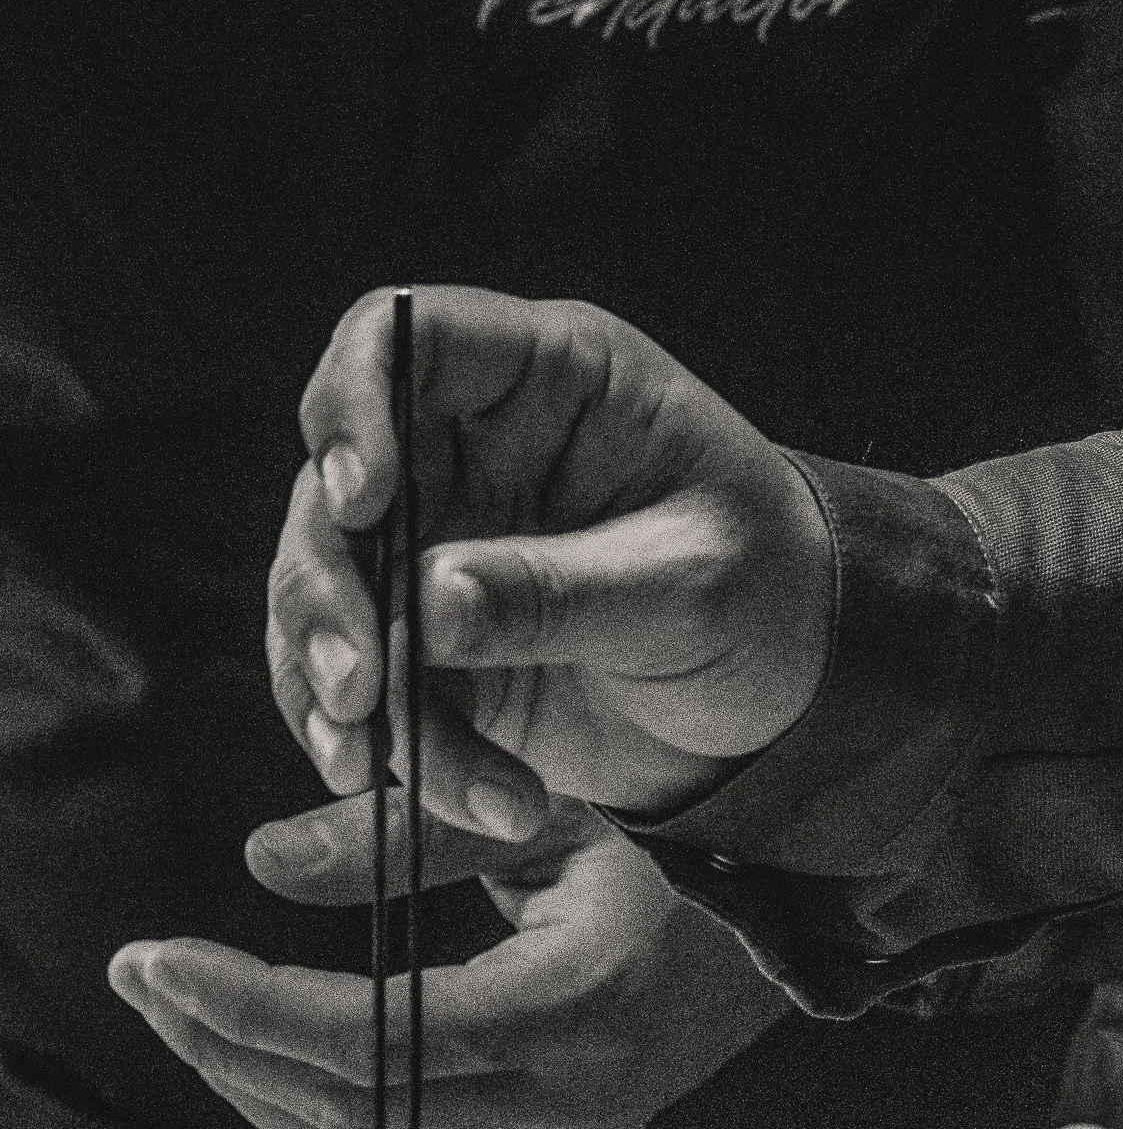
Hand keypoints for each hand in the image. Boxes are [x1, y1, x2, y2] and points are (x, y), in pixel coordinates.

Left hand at [108, 798, 793, 1128]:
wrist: (814, 911)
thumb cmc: (696, 832)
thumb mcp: (561, 803)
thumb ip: (414, 832)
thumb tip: (258, 859)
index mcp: (577, 1005)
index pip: (370, 1041)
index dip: (248, 1007)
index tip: (159, 961)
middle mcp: (575, 1097)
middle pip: (352, 1114)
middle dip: (226, 1047)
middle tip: (144, 978)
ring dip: (263, 1086)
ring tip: (189, 1013)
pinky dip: (330, 1107)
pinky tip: (275, 1049)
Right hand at [270, 286, 837, 833]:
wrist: (792, 695)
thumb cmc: (772, 593)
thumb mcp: (691, 588)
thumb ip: (561, 590)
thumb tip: (424, 598)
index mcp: (552, 381)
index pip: (406, 334)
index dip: (356, 400)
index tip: (363, 500)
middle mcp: (472, 447)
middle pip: (331, 481)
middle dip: (327, 589)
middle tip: (363, 687)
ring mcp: (440, 541)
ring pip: (324, 594)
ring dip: (340, 690)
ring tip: (392, 769)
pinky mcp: (426, 638)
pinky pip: (355, 684)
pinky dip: (380, 746)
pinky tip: (469, 794)